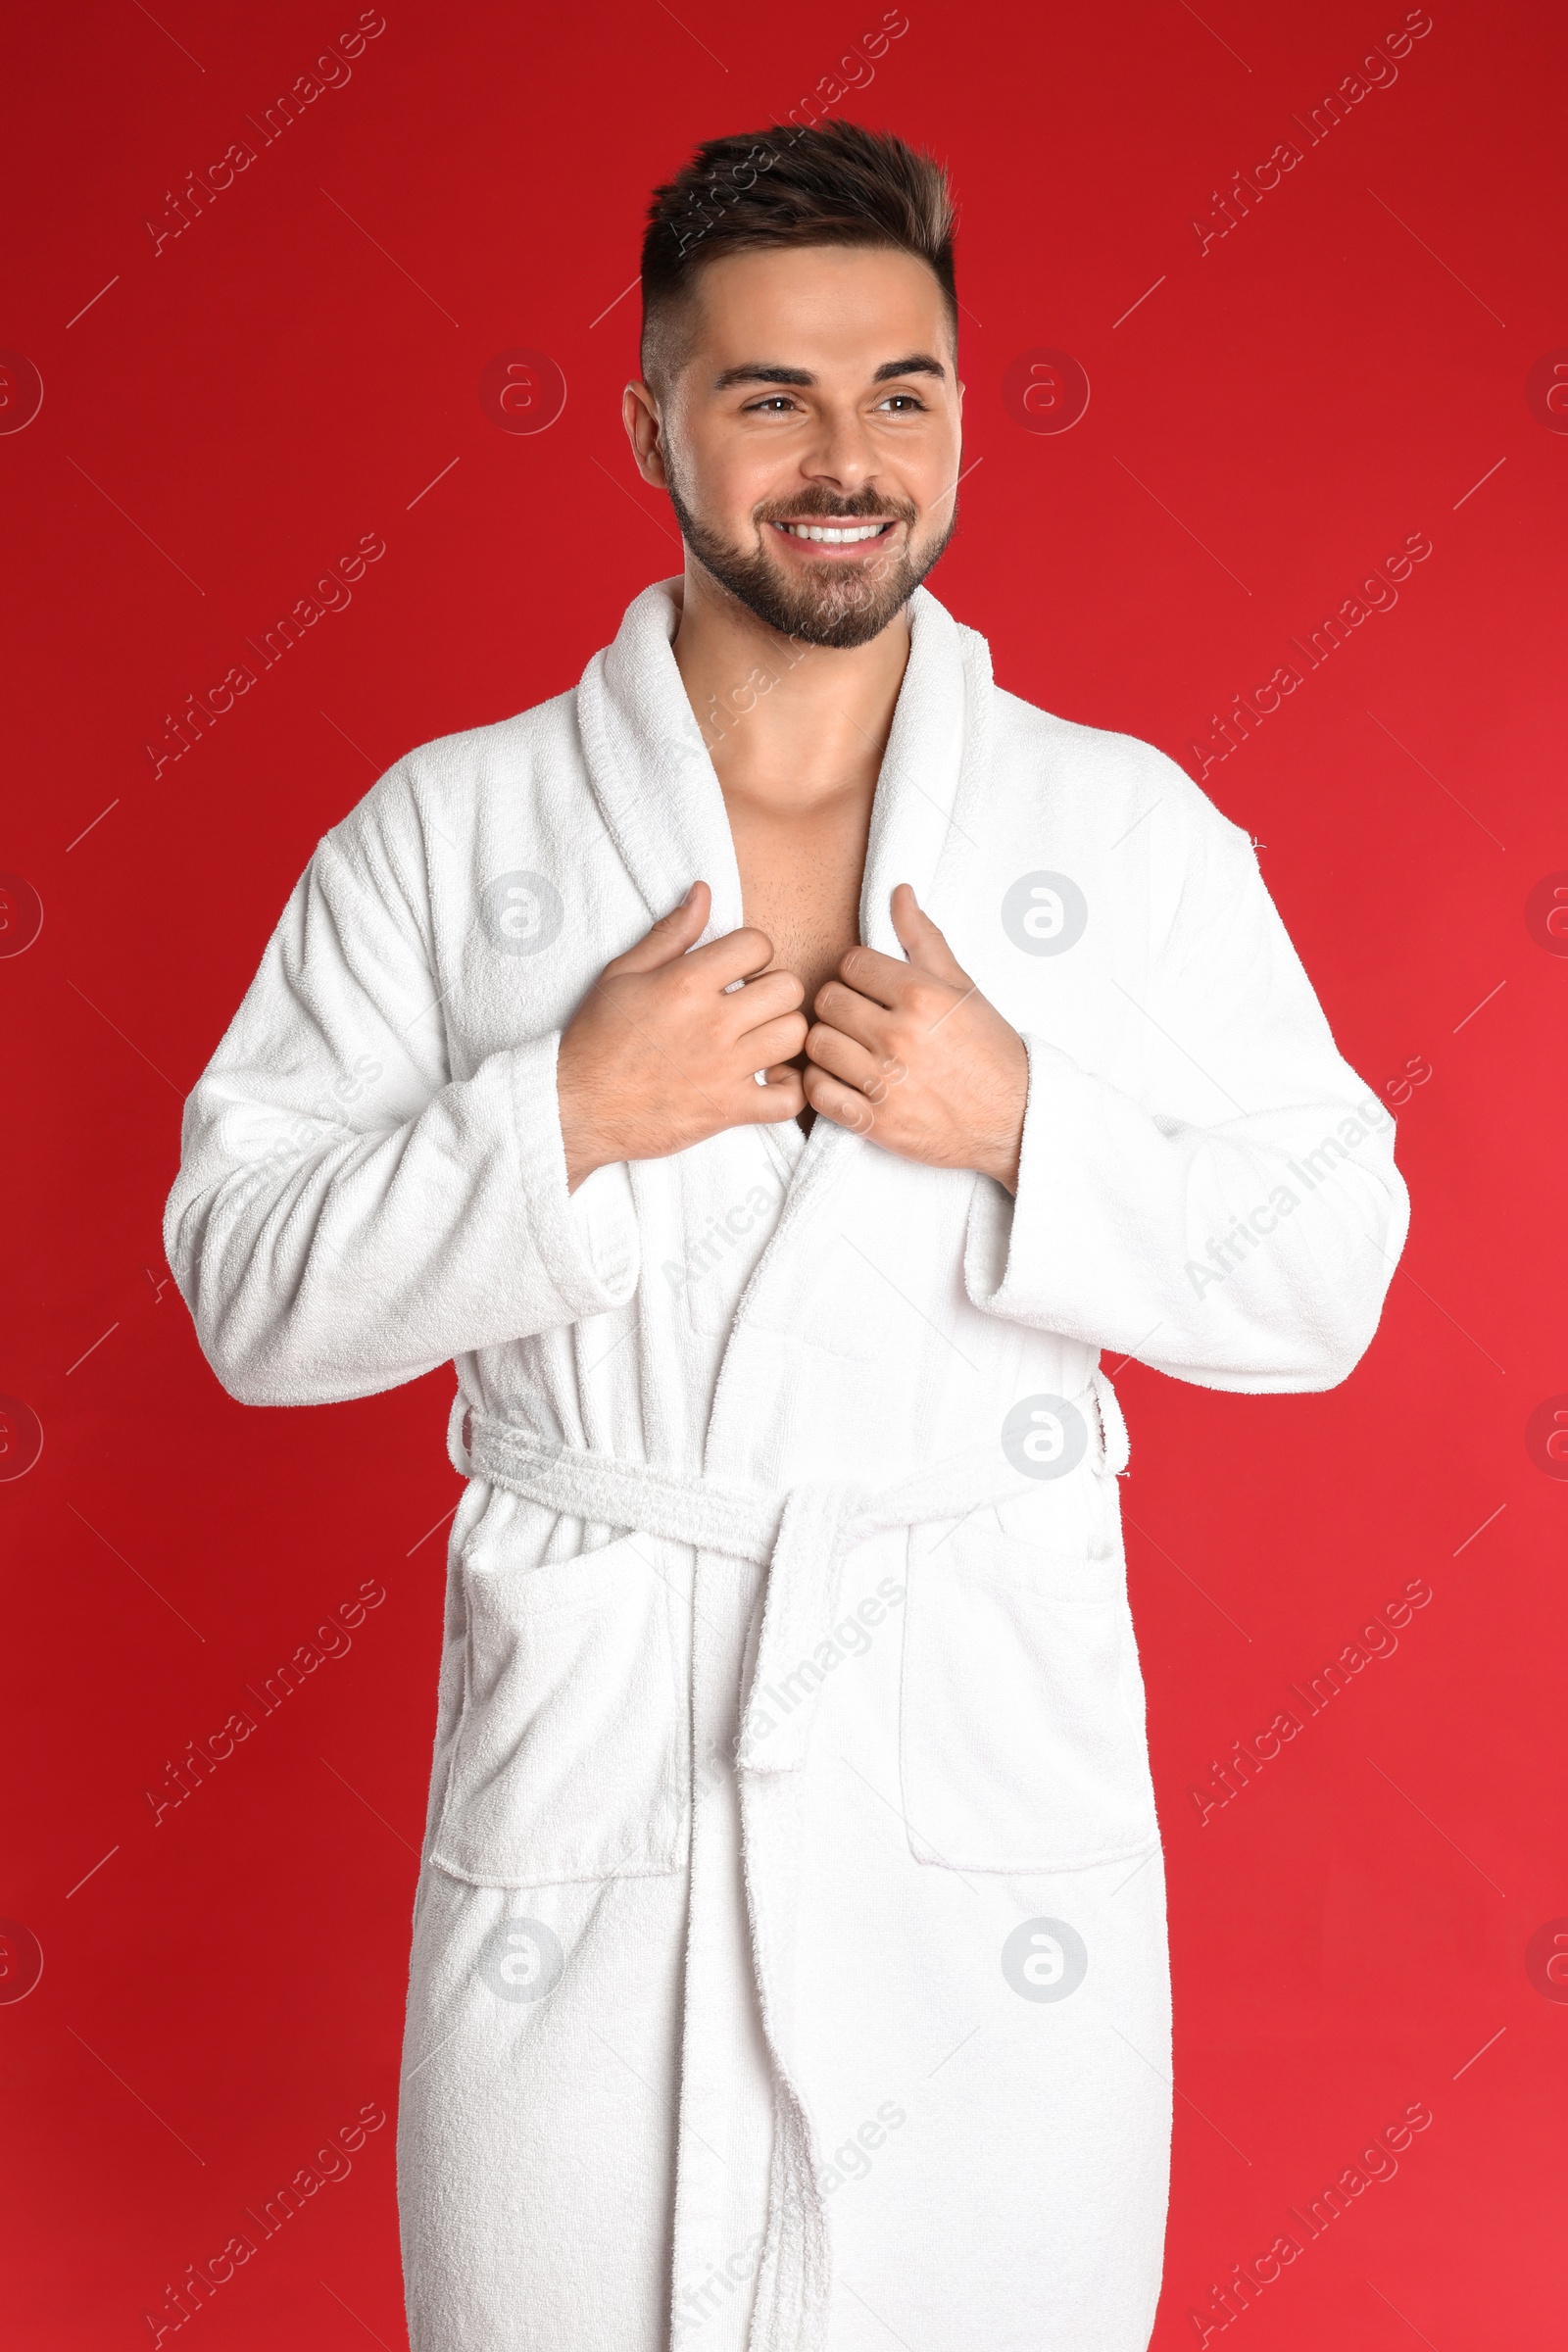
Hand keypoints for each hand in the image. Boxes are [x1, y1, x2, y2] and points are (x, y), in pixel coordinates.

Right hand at [556, 881, 805, 1189]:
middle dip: (775, 990)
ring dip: (783, 1035)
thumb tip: (704, 892)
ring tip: (762, 1039)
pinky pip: (790, 1099)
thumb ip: (670, 934)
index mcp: (686, 982)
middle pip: (788, 988)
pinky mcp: (728, 1110)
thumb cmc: (596, 1038)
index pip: (758, 944)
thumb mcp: (622, 974)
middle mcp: (711, 1022)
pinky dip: (791, 1091)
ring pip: (796, 1036)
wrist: (576, 1107)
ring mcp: (724, 1069)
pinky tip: (771, 1081)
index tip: (738, 970)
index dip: (753, 952)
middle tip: (753, 1004)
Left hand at [803, 885, 1028, 1190]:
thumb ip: (924, 939)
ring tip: (850, 1048)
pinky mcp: (874, 1123)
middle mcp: (899, 1036)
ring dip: (828, 1043)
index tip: (870, 988)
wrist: (1014, 1119)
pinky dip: (822, 1085)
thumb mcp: (962, 988)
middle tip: (858, 1017)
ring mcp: (884, 1082)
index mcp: (921, 996)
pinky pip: (817, 1092)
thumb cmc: (989, 1051)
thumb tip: (899, 892)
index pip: (851, 963)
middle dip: (840, 1005)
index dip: (858, 973)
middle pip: (827, 1000)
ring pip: (816, 1044)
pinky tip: (843, 1080)